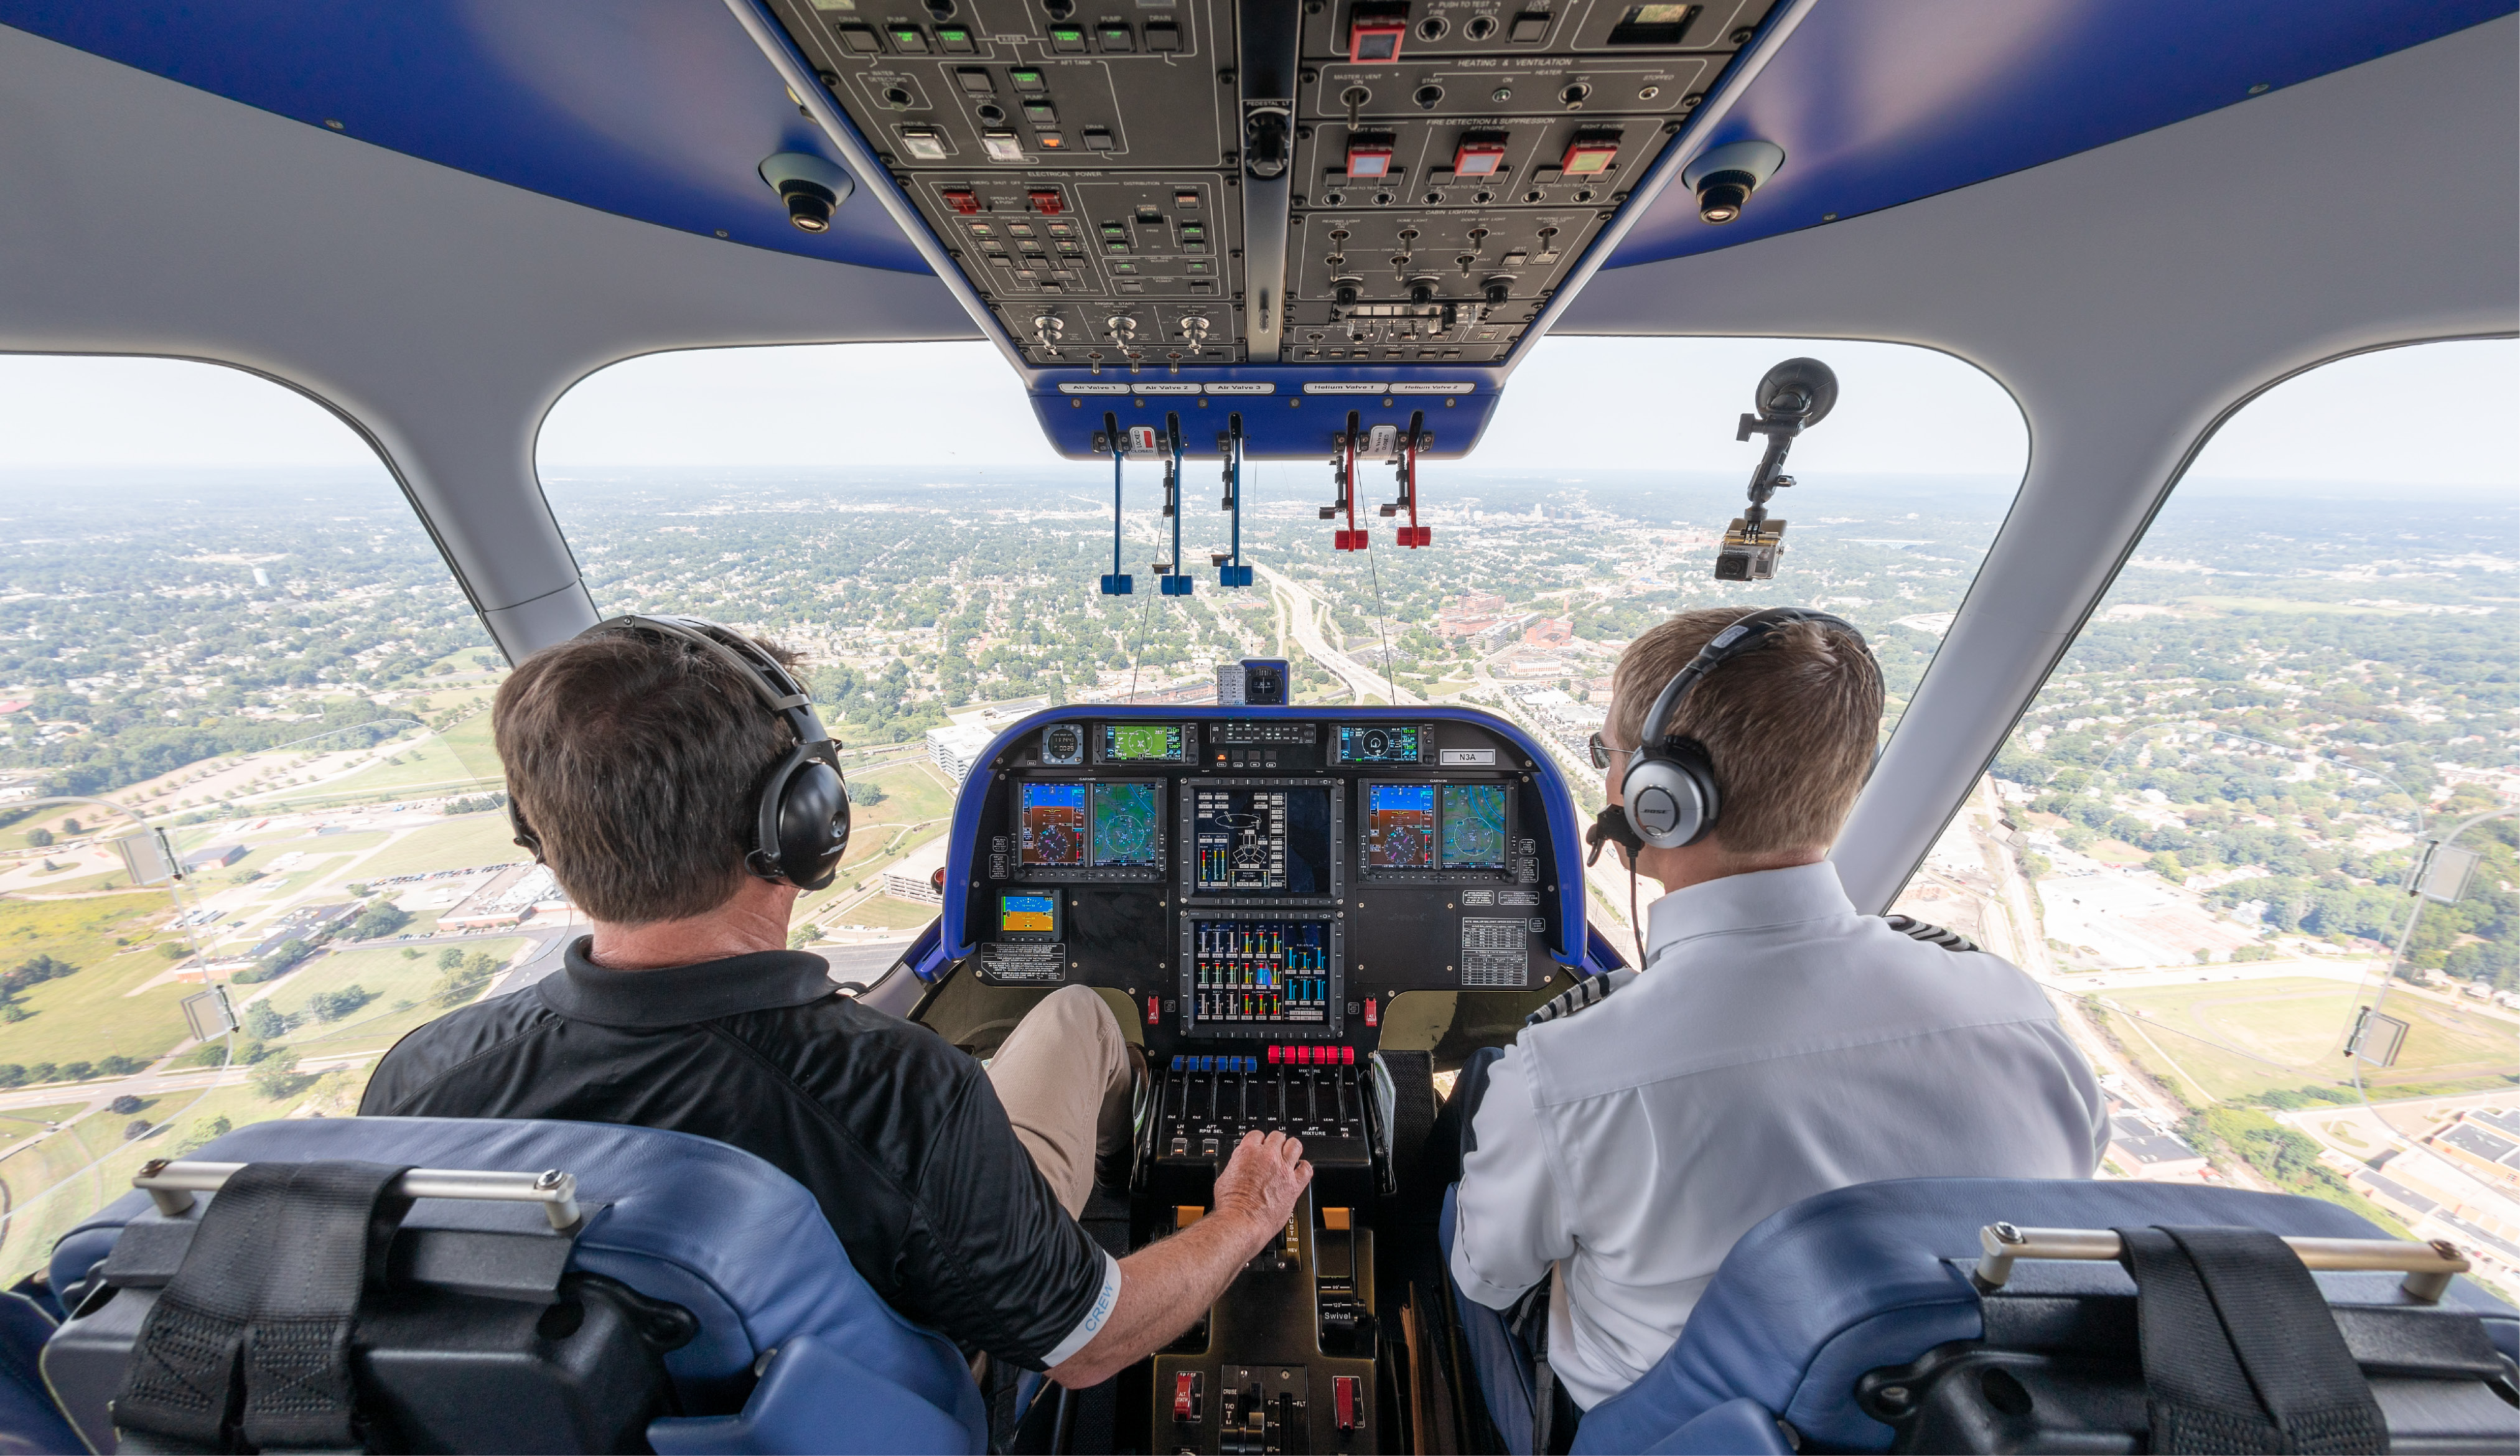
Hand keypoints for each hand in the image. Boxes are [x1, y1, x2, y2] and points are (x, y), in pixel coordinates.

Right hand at [1211, 1130, 1311, 1251]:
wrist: (1241, 1221)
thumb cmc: (1231, 1205)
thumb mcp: (1225, 1177)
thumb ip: (1236, 1166)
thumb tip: (1240, 1167)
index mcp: (1248, 1152)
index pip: (1257, 1134)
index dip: (1259, 1140)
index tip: (1260, 1145)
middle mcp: (1268, 1157)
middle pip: (1277, 1136)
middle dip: (1275, 1142)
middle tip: (1274, 1150)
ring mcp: (1283, 1170)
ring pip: (1295, 1146)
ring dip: (1292, 1148)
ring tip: (1290, 1154)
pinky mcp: (1294, 1185)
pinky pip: (1306, 1169)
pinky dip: (1304, 1167)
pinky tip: (1300, 1170)